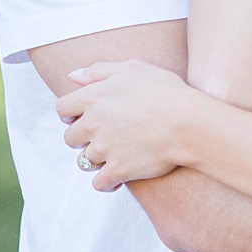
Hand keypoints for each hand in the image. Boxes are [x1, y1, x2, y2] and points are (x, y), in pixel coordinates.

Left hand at [57, 60, 197, 191]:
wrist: (189, 122)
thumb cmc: (165, 92)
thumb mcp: (133, 68)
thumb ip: (98, 70)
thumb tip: (71, 77)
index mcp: (93, 97)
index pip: (62, 109)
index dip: (69, 114)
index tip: (79, 118)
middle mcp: (93, 124)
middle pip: (70, 138)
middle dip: (82, 138)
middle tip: (101, 136)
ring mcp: (104, 149)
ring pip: (84, 161)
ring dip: (96, 159)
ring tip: (114, 155)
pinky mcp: (118, 170)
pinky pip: (99, 183)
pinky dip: (107, 182)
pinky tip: (118, 178)